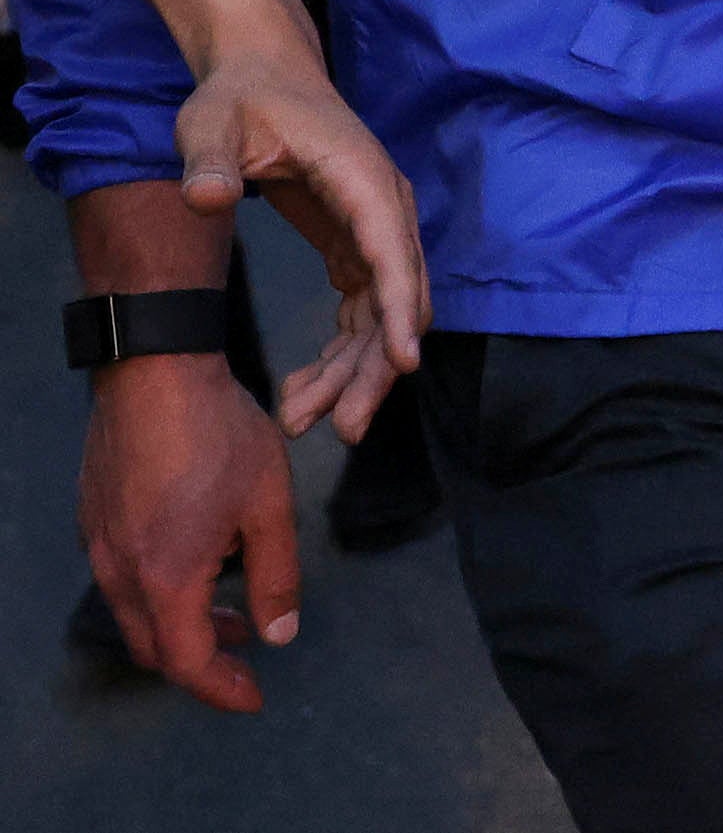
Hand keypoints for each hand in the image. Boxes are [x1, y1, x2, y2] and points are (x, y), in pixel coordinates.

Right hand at [80, 352, 300, 710]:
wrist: (154, 371)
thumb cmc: (219, 433)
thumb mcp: (270, 504)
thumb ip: (277, 575)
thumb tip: (281, 634)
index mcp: (165, 577)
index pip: (186, 663)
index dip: (222, 689)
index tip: (256, 698)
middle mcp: (120, 572)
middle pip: (155, 648)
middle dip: (203, 662)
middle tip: (249, 654)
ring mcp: (100, 546)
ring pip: (136, 614)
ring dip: (183, 624)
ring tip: (232, 609)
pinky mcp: (94, 521)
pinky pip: (124, 579)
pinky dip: (162, 592)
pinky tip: (201, 560)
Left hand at [173, 41, 427, 439]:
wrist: (263, 73)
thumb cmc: (239, 96)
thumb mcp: (211, 123)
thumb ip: (207, 159)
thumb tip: (206, 198)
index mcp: (361, 178)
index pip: (391, 251)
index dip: (397, 311)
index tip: (404, 365)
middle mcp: (382, 208)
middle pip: (396, 297)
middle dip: (373, 367)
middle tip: (340, 429)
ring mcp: (374, 228)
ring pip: (381, 314)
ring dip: (353, 371)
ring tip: (303, 419)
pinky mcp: (356, 243)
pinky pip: (362, 310)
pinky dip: (340, 352)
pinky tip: (303, 386)